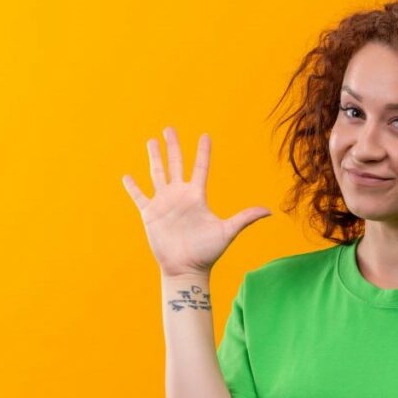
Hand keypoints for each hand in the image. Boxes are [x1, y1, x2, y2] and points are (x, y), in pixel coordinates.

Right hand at [122, 127, 271, 277]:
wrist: (186, 269)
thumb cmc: (207, 252)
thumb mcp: (227, 232)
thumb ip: (245, 218)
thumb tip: (270, 211)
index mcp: (197, 196)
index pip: (200, 168)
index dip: (203, 152)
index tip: (205, 135)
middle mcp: (180, 196)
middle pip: (176, 164)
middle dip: (173, 146)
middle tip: (169, 129)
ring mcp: (164, 204)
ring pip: (157, 174)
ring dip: (154, 157)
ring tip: (151, 141)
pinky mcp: (150, 214)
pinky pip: (139, 197)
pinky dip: (132, 187)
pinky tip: (127, 176)